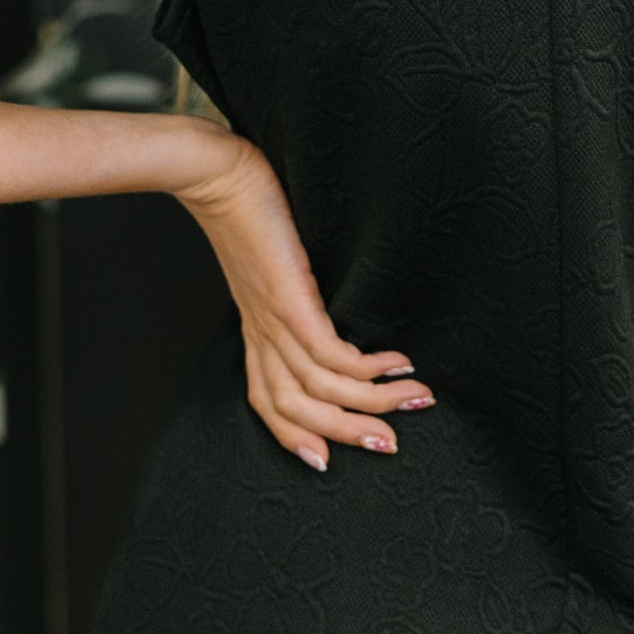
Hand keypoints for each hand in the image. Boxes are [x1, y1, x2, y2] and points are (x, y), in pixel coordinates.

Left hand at [177, 132, 431, 470]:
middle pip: (297, 410)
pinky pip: (329, 355)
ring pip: (319, 390)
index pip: (268, 402)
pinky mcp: (289, 302)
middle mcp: (262, 335)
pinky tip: (396, 364)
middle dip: (347, 434)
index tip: (327, 459)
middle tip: (392, 444)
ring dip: (372, 404)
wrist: (217, 174)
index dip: (295, 436)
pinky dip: (366, 369)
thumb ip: (292, 289)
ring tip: (415, 401)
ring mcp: (274, 321)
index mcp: (256, 330)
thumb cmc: (248, 209)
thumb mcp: (270, 262)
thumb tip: (327, 300)